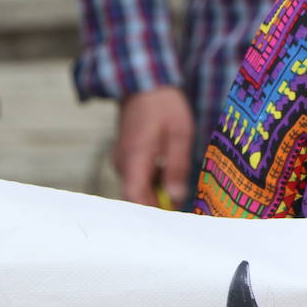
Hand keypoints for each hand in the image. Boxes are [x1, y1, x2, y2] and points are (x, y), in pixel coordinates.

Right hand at [114, 86, 195, 207]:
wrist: (144, 84)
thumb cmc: (164, 106)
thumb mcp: (179, 135)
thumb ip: (176, 167)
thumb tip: (175, 198)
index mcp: (134, 159)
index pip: (135, 198)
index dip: (152, 214)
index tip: (172, 222)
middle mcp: (123, 164)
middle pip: (136, 197)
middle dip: (158, 206)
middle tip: (183, 211)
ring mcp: (123, 161)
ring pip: (138, 188)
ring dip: (157, 193)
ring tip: (180, 191)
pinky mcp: (127, 157)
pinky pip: (139, 178)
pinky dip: (153, 183)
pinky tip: (170, 176)